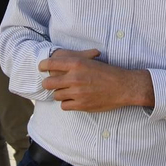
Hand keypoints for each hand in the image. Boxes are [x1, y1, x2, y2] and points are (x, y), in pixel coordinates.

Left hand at [39, 49, 153, 111]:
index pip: (50, 64)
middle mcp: (74, 78)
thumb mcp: (92, 61)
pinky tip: (74, 100)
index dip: (43, 66)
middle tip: (53, 84)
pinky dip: (67, 103)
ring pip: (56, 95)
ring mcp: (77, 92)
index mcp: (77, 63)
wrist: (123, 87)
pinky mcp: (81, 105)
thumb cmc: (108, 72)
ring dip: (60, 94)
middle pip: (48, 83)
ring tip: (69, 92)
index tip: (42, 68)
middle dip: (48, 84)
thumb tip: (59, 59)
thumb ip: (75, 60)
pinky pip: (64, 106)